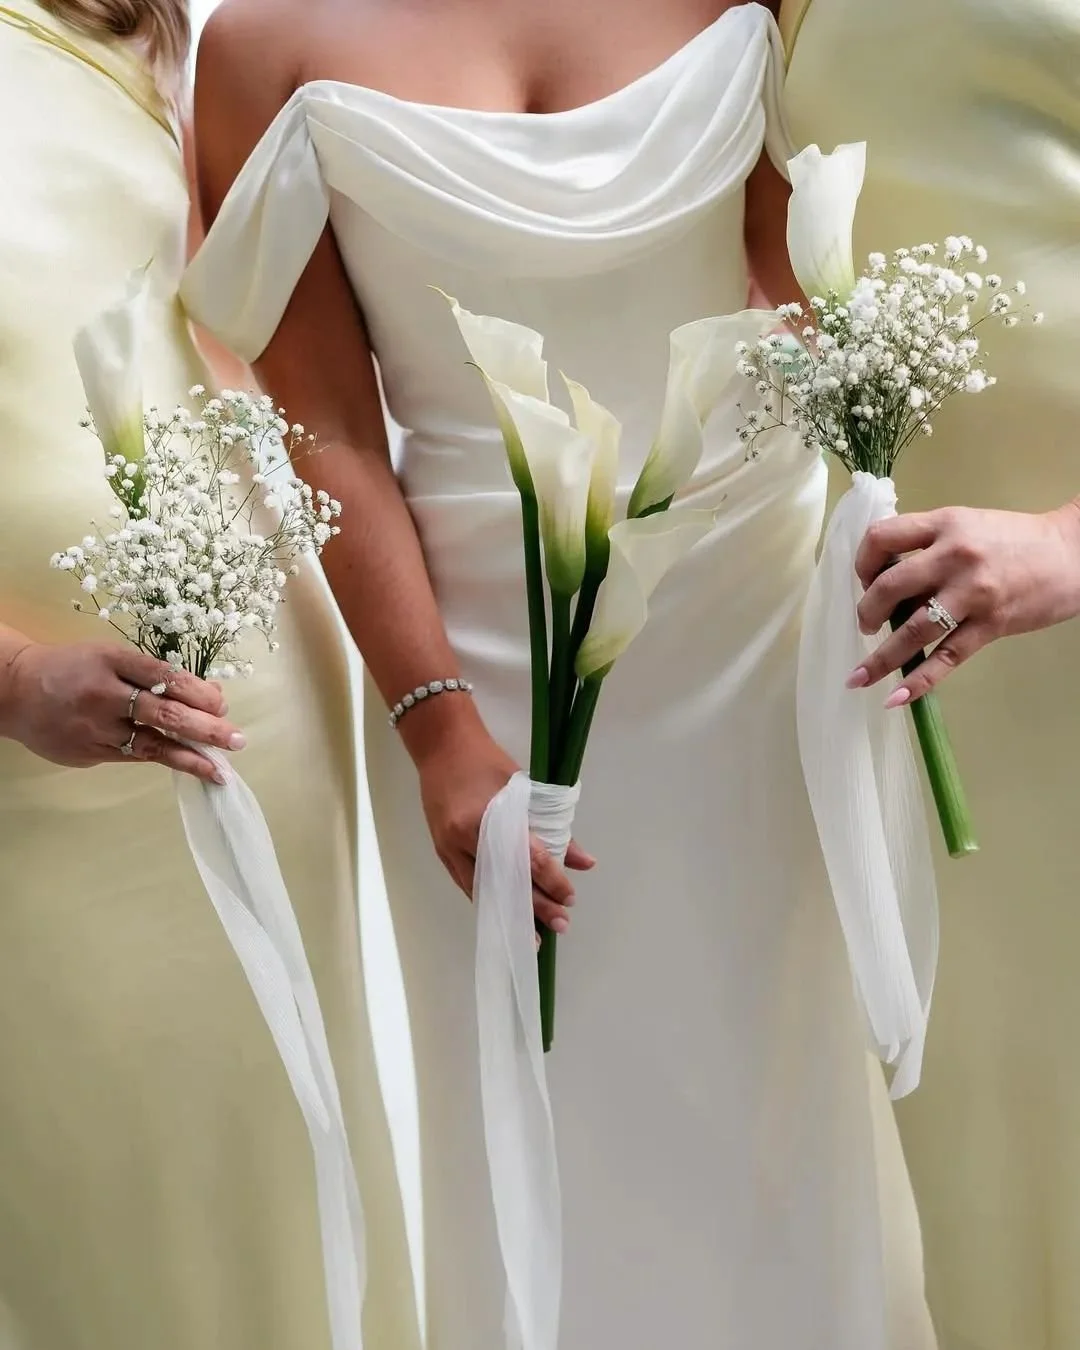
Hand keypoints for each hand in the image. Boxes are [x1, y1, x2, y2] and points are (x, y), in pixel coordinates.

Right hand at [0, 641, 245, 783]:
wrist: (16, 690)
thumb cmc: (76, 669)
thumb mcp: (111, 657)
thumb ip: (154, 675)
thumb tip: (208, 696)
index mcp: (113, 660)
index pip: (166, 677)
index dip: (198, 693)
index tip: (222, 706)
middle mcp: (105, 694)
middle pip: (165, 712)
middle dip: (206, 729)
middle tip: (237, 740)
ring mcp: (96, 727)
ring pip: (151, 744)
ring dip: (191, 757)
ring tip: (220, 769)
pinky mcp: (89, 752)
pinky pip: (133, 756)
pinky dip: (164, 760)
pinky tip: (189, 766)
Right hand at [416, 720, 594, 932]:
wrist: (441, 746)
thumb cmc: (487, 761)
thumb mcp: (525, 788)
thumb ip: (553, 827)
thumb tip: (584, 862)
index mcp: (491, 816)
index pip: (528, 858)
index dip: (552, 881)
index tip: (570, 897)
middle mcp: (467, 837)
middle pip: (506, 882)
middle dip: (535, 907)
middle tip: (562, 924)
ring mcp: (449, 847)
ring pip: (483, 891)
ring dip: (510, 913)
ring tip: (533, 934)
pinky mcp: (442, 852)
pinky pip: (467, 884)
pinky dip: (489, 900)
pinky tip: (506, 915)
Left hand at [848, 501, 1079, 703]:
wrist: (1072, 552)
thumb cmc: (1014, 540)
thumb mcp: (965, 525)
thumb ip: (927, 545)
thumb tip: (884, 582)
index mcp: (943, 524)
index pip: (881, 538)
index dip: (862, 563)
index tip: (865, 581)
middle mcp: (954, 555)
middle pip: (889, 587)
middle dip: (866, 612)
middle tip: (866, 625)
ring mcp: (973, 592)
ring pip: (913, 630)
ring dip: (880, 658)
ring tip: (860, 676)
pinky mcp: (991, 624)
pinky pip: (947, 658)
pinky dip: (919, 681)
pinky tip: (896, 698)